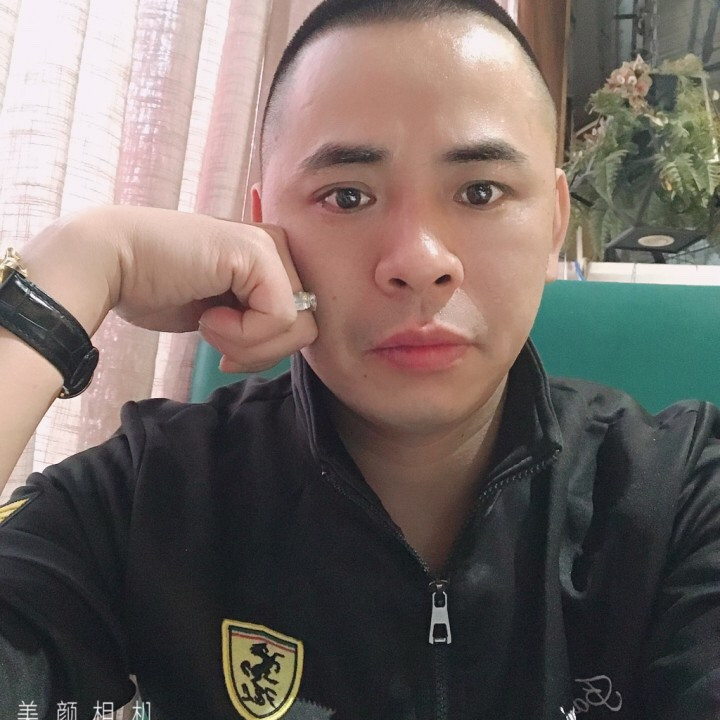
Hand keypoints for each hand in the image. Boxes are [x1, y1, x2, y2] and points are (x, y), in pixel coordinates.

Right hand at [23, 206, 317, 372]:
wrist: (111, 264)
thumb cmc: (157, 288)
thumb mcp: (221, 312)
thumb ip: (257, 323)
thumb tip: (285, 348)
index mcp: (271, 259)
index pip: (302, 322)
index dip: (267, 350)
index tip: (228, 355)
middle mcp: (277, 247)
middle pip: (307, 327)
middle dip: (260, 351)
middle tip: (216, 339)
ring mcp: (270, 246)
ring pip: (298, 326)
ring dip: (248, 344)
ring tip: (209, 324)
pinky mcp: (259, 253)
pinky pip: (278, 317)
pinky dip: (240, 334)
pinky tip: (206, 316)